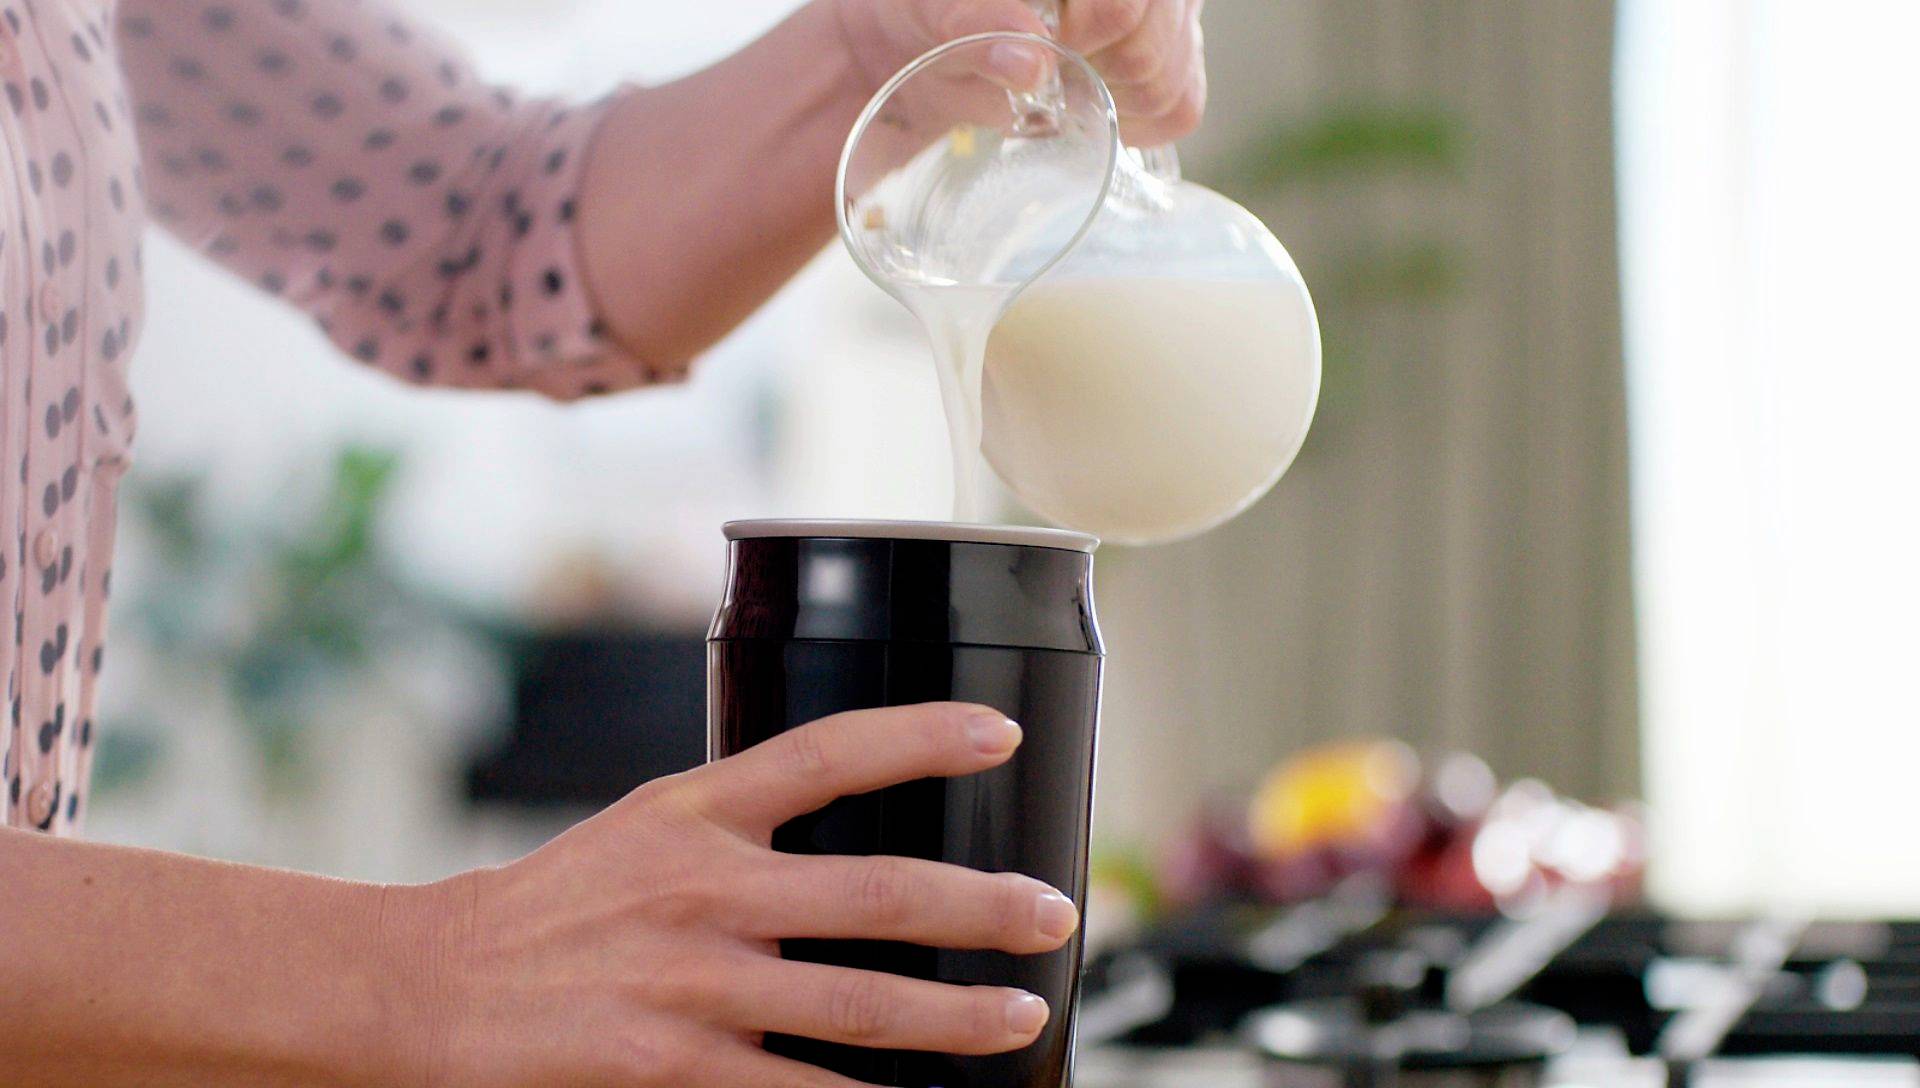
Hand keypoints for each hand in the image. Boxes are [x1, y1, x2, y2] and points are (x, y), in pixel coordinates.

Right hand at [409, 703, 1078, 1087]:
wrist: (434, 986)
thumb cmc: (554, 904)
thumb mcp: (645, 825)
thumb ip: (740, 820)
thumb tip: (852, 817)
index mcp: (697, 809)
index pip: (830, 750)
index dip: (924, 735)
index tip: (1001, 734)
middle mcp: (705, 887)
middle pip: (878, 890)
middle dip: (983, 906)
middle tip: (1053, 914)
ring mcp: (693, 983)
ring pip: (858, 1002)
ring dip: (954, 1015)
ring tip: (1018, 1015)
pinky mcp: (671, 1067)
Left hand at [834, 0, 1206, 144]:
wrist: (942, 32)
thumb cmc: (937, 9)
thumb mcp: (937, 12)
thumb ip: (979, 27)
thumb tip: (1031, 64)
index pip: (1126, 4)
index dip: (1089, 35)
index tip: (1049, 48)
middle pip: (1153, 49)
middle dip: (1097, 77)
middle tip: (1053, 74)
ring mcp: (1171, 15)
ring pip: (1172, 85)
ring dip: (1113, 106)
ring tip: (1072, 88)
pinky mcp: (1177, 55)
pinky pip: (1183, 110)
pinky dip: (1138, 126)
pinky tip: (1099, 109)